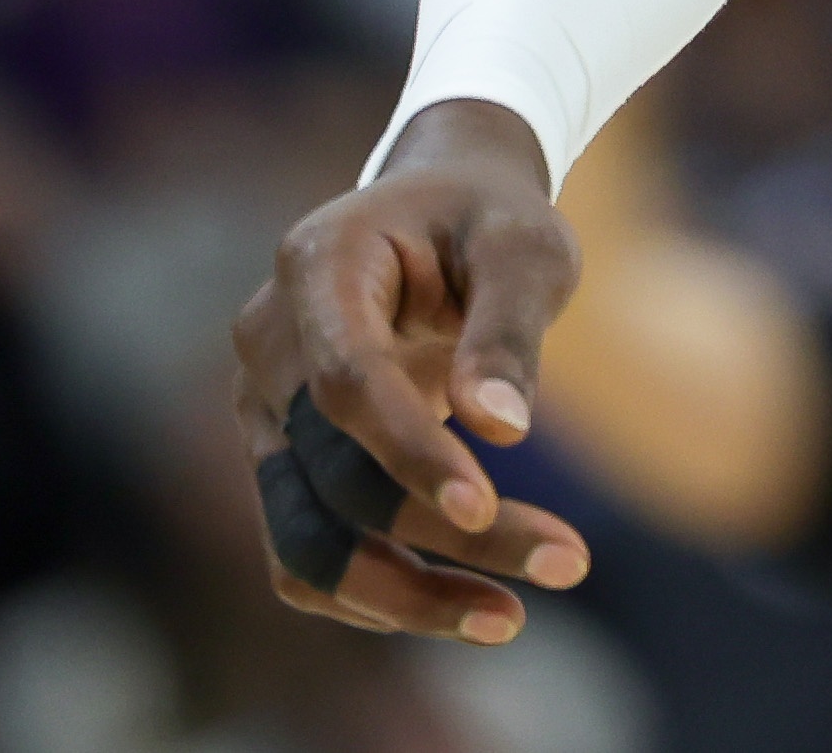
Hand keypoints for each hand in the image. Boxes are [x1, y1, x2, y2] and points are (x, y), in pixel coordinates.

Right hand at [230, 100, 595, 640]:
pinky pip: (305, 552)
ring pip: (303, 538)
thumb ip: (509, 328)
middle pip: (331, 473)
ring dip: (402, 595)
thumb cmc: (491, 221)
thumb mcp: (525, 246)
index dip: (410, 454)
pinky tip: (466, 604)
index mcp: (318, 266)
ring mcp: (262, 409)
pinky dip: (376, 593)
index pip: (345, 384)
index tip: (485, 509)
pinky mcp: (280, 461)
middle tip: (569, 564)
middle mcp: (268, 343)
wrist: (443, 213)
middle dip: (441, 535)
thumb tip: (503, 429)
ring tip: (509, 619)